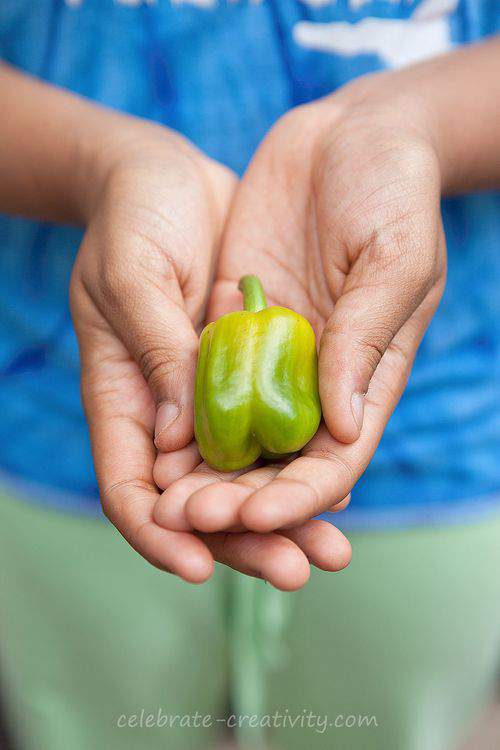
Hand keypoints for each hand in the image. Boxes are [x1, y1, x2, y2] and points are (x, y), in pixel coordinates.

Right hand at [71, 121, 350, 588]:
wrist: (167, 177)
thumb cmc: (132, 216)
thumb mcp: (134, 275)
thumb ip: (157, 351)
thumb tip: (183, 435)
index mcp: (122, 396)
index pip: (129, 487)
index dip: (158, 533)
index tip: (199, 564)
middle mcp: (166, 409)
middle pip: (198, 499)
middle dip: (241, 540)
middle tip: (293, 569)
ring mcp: (208, 394)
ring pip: (243, 475)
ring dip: (284, 514)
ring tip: (330, 549)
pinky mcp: (247, 369)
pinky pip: (275, 428)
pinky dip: (302, 459)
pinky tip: (340, 482)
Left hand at [153, 74, 445, 535]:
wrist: (350, 132)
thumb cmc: (395, 191)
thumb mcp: (394, 260)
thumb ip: (365, 340)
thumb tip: (343, 427)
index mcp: (367, 375)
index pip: (335, 458)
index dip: (298, 496)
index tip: (256, 516)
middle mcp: (317, 374)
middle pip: (278, 459)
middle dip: (240, 497)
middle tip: (192, 518)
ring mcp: (272, 348)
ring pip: (235, 427)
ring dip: (202, 467)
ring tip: (165, 500)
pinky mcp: (235, 314)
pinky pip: (204, 369)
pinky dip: (180, 407)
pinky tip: (152, 437)